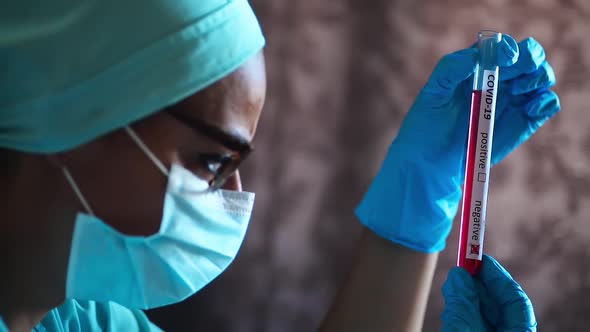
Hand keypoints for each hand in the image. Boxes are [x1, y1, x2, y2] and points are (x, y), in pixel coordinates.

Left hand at [356, 35, 559, 251]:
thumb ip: (452, 67)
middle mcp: (497, 81)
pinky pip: (546, 105)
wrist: (430, 166)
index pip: (502, 48)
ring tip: (522, 90)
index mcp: (476, 68)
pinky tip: (531, 107)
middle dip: (530, 59)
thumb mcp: (433, 94)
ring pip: (541, 78)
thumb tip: (479, 53)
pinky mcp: (522, 124)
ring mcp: (512, 102)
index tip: (505, 59)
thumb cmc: (426, 128)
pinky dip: (546, 101)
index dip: (509, 48)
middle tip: (517, 78)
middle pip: (528, 57)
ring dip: (539, 77)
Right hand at [441, 255, 536, 331]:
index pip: (516, 299)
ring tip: (453, 286)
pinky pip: (476, 326)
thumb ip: (462, 303)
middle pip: (500, 306)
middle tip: (462, 269)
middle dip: (480, 285)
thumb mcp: (462, 329)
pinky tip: (452, 306)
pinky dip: (464, 314)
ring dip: (469, 298)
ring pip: (487, 316)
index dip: (498, 276)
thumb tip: (458, 274)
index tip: (481, 259)